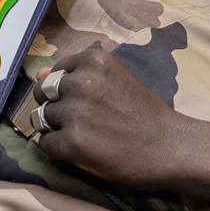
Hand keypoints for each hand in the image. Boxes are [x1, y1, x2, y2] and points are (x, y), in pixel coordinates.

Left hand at [31, 46, 209, 209]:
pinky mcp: (73, 143)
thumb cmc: (144, 112)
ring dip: (55, 129)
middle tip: (79, 121)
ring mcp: (75, 113)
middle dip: (54, 107)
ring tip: (80, 136)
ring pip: (41, 118)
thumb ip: (76, 74)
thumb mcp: (114, 80)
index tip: (81, 102)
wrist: (171, 147)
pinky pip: (45, 144)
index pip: (53, 73)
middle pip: (43, 94)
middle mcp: (81, 82)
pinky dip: (56, 149)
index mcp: (92, 60)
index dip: (63, 91)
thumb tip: (38, 73)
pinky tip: (78, 150)